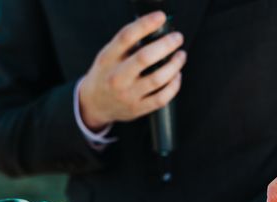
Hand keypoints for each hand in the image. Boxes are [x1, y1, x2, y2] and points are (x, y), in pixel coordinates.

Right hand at [79, 12, 186, 129]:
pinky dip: (174, 85)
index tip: (159, 17)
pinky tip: (176, 76)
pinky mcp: (138, 108)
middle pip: (145, 57)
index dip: (145, 24)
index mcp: (108, 58)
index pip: (126, 37)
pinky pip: (162, 98)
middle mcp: (117, 76)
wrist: (95, 104)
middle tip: (177, 38)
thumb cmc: (106, 75)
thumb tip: (154, 30)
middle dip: (166, 45)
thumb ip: (126, 45)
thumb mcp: (108, 55)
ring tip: (181, 56)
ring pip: (158, 79)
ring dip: (175, 65)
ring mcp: (128, 94)